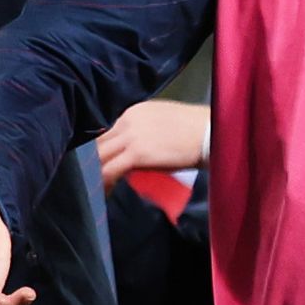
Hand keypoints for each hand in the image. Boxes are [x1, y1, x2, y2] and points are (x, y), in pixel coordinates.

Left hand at [95, 99, 213, 179]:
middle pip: (97, 143)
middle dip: (93, 162)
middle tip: (93, 180)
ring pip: (99, 156)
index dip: (103, 151)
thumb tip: (134, 150)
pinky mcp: (137, 153)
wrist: (210, 132)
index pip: (107, 132)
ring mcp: (131, 136)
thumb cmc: (195, 129)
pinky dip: (104, 182)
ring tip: (97, 189)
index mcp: (135, 112)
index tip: (104, 165)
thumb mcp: (164, 121)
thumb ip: (144, 130)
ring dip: (95, 173)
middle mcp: (128, 120)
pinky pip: (110, 169)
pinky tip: (105, 192)